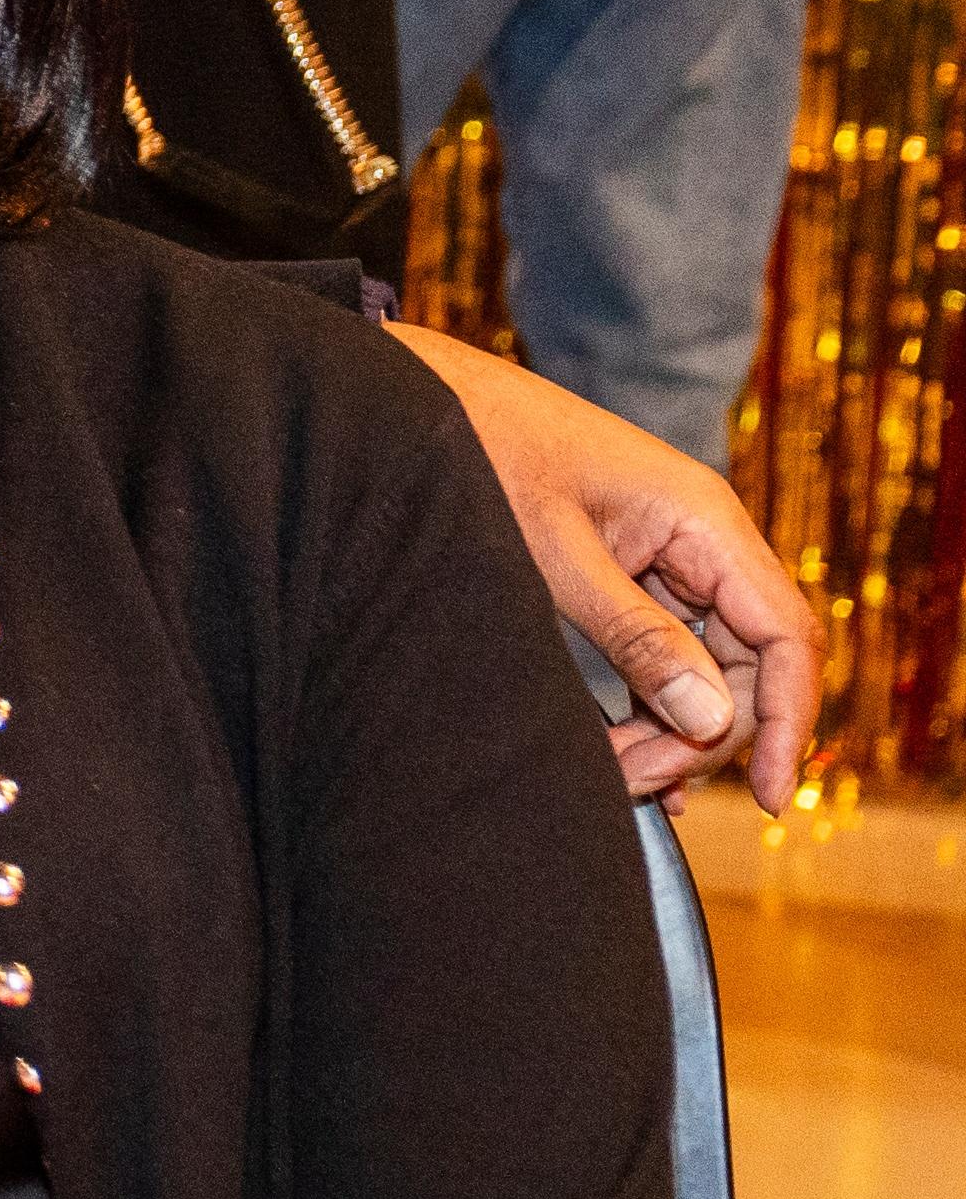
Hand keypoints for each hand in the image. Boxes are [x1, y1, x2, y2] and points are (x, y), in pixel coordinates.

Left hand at [391, 324, 825, 811]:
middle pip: (745, 664)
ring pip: (702, 666)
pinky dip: (649, 704)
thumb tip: (713, 723)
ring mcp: (666, 556)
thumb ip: (634, 634)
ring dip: (669, 729)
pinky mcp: (626, 571)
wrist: (409, 399)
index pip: (786, 636)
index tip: (772, 799)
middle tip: (634, 785)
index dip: (789, 722)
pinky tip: (629, 757)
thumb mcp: (551, 552)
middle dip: (702, 737)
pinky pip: (664, 651)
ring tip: (615, 777)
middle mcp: (701, 538)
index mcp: (703, 519)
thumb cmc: (479, 450)